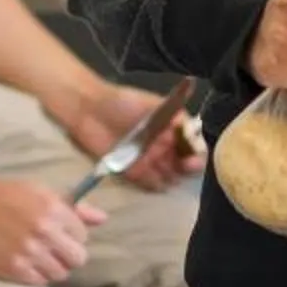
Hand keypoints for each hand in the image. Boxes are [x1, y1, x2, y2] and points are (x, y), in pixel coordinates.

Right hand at [0, 173, 104, 286]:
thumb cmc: (2, 195)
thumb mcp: (39, 191)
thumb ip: (73, 208)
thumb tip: (103, 219)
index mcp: (53, 209)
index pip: (83, 235)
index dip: (73, 235)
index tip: (61, 233)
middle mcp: (45, 232)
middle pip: (78, 259)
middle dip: (69, 254)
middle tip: (54, 249)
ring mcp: (29, 253)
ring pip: (61, 274)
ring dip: (53, 267)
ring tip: (38, 257)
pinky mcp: (14, 269)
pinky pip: (41, 282)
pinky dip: (37, 276)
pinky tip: (26, 263)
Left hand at [58, 83, 204, 192]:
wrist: (89, 110)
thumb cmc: (121, 102)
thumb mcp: (151, 103)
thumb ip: (173, 112)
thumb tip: (194, 124)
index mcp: (170, 129)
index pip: (192, 144)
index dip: (197, 151)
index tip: (194, 153)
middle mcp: (163, 147)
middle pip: (184, 164)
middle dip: (188, 167)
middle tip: (186, 166)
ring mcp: (148, 161)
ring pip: (169, 177)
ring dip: (172, 176)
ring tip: (168, 170)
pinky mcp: (132, 172)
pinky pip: (149, 184)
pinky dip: (154, 183)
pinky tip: (154, 177)